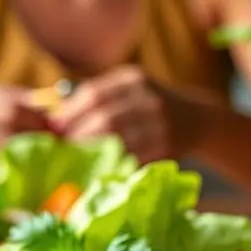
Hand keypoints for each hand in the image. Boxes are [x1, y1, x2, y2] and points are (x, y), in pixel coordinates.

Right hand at [0, 81, 49, 185]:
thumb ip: (14, 100)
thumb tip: (58, 103)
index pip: (11, 108)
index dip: (38, 120)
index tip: (54, 129)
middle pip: (9, 133)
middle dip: (35, 141)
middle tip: (53, 147)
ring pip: (2, 157)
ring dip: (24, 161)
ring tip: (37, 160)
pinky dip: (6, 177)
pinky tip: (14, 175)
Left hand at [53, 66, 197, 164]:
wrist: (197, 120)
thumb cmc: (149, 108)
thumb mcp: (128, 91)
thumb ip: (96, 100)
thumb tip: (55, 119)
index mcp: (133, 80)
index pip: (94, 94)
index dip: (70, 113)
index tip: (53, 129)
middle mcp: (148, 98)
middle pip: (106, 118)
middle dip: (79, 136)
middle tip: (62, 150)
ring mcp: (160, 124)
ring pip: (120, 140)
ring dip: (94, 152)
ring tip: (76, 161)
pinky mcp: (166, 147)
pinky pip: (134, 157)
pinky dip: (114, 164)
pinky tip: (100, 169)